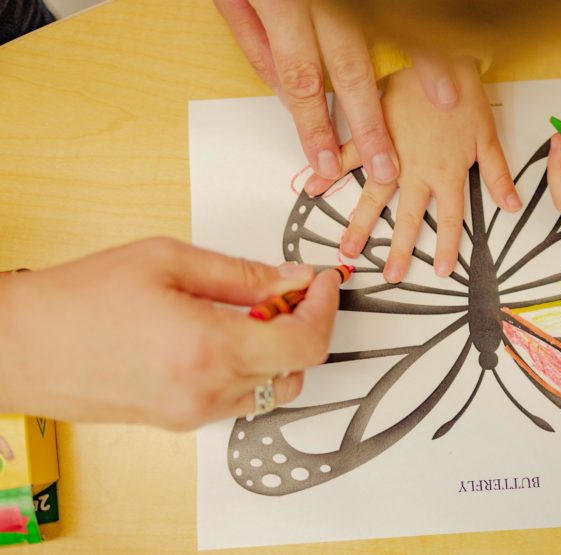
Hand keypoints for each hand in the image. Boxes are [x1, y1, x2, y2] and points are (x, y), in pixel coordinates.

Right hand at [0, 238, 339, 430]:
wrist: (18, 346)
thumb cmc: (81, 298)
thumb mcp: (169, 260)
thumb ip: (243, 274)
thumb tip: (294, 279)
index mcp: (210, 350)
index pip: (306, 343)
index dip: (325, 309)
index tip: (323, 283)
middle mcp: (208, 393)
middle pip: (296, 368)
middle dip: (303, 325)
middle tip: (286, 289)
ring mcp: (194, 414)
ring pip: (272, 389)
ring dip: (277, 350)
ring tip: (250, 312)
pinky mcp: (179, 422)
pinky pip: (238, 399)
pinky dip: (249, 368)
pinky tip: (223, 336)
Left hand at [214, 0, 460, 186]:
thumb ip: (257, 43)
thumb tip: (283, 89)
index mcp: (283, 4)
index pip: (301, 80)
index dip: (314, 126)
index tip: (325, 160)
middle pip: (350, 69)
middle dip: (368, 125)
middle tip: (384, 165)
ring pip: (389, 36)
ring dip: (415, 77)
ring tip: (438, 110)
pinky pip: (404, 13)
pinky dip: (429, 39)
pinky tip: (445, 65)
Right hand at [305, 58, 521, 282]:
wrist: (441, 59)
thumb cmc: (465, 93)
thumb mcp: (488, 136)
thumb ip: (497, 174)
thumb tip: (512, 205)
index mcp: (447, 172)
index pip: (448, 219)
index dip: (446, 247)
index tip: (441, 271)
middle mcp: (417, 170)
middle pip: (408, 218)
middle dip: (400, 250)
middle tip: (390, 275)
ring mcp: (391, 154)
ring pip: (374, 197)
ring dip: (361, 224)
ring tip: (349, 249)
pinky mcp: (373, 133)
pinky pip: (348, 156)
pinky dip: (329, 172)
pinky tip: (314, 188)